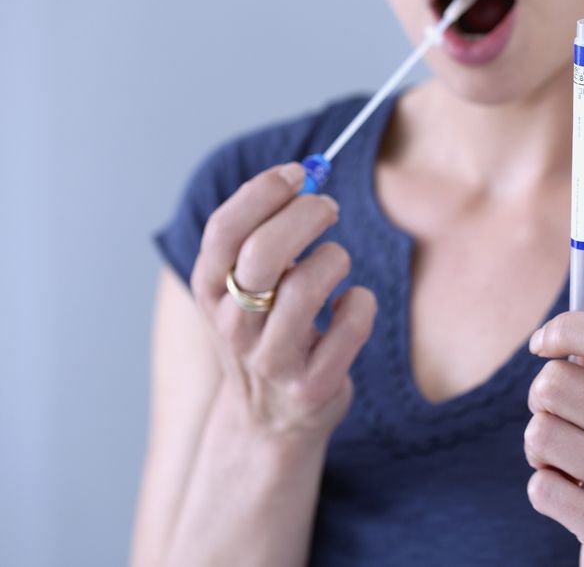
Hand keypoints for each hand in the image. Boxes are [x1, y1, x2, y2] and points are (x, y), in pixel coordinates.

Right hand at [190, 162, 376, 447]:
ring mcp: (271, 360)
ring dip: (334, 259)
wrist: (269, 423)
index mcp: (210, 291)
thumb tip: (304, 177)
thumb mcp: (245, 288)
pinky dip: (361, 304)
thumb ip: (263, 234)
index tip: (298, 174)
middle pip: (264, 252)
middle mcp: (233, 325)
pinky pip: (351, 323)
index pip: (224, 229)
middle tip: (328, 208)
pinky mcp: (312, 386)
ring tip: (335, 263)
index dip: (264, 192)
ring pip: (308, 286)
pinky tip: (349, 307)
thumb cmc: (266, 333)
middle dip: (306, 215)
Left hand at [524, 296, 583, 566]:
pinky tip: (573, 500)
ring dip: (539, 450)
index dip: (569, 328)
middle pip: (557, 384)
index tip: (543, 343)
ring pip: (540, 433)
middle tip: (558, 421)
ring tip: (568, 464)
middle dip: (540, 401)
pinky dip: (544, 490)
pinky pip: (540, 487)